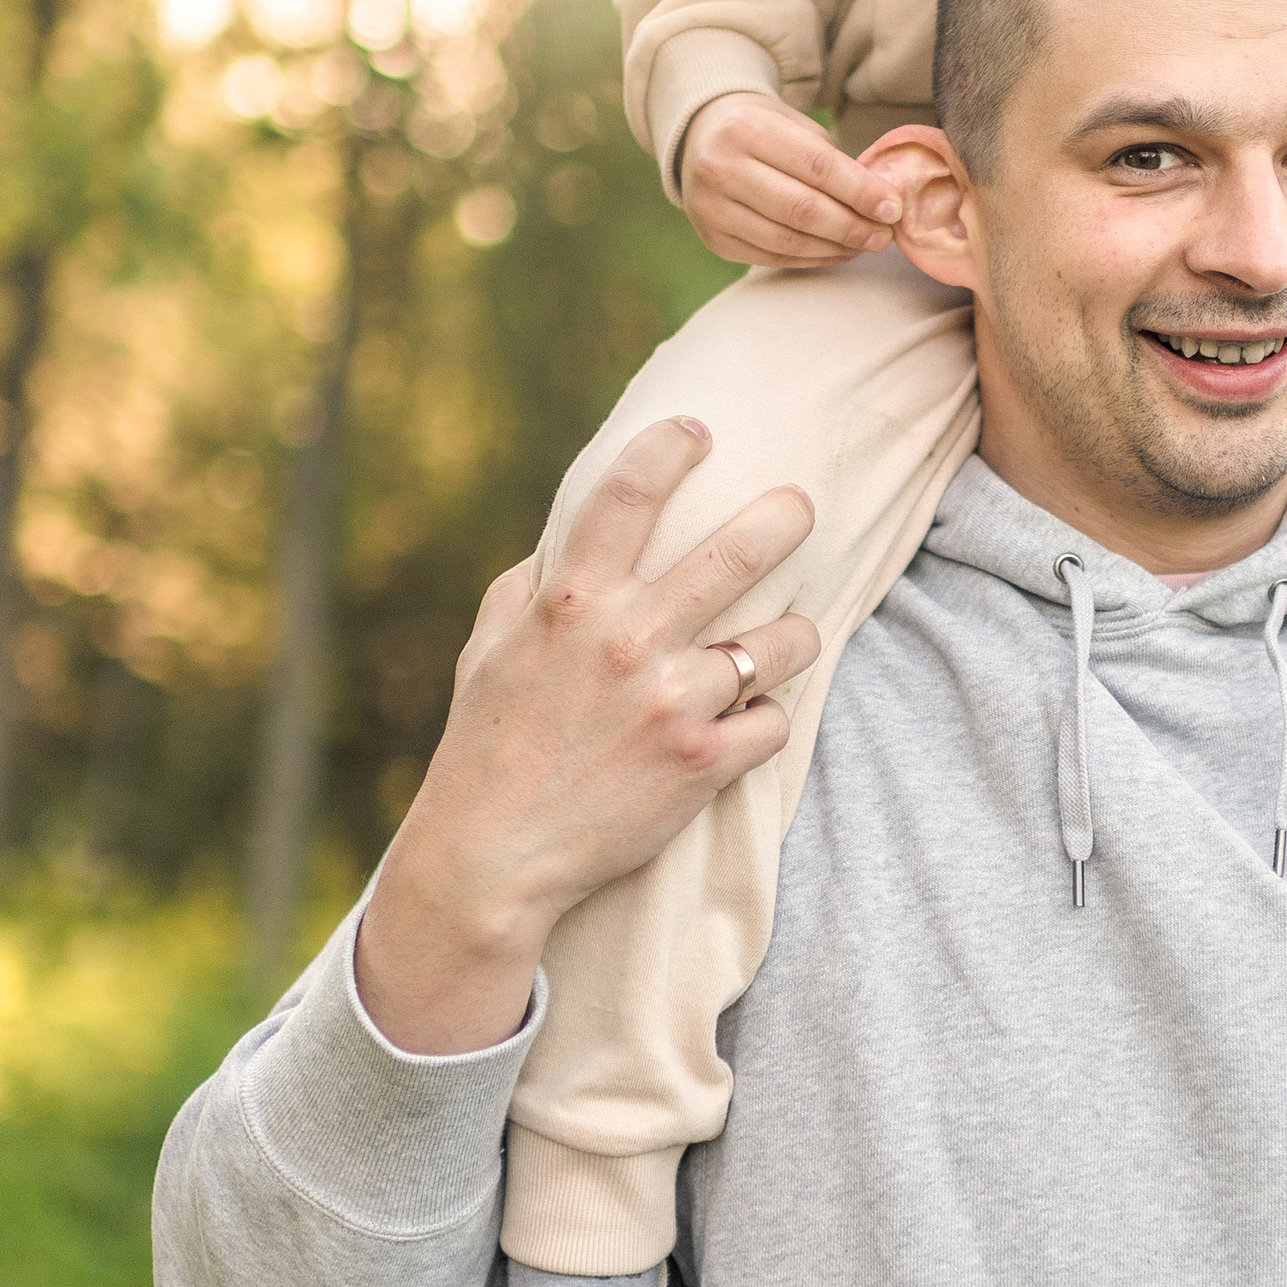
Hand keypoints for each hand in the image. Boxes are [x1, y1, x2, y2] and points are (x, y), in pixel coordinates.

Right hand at [356, 420, 819, 1052]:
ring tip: (789, 636)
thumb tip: (567, 541)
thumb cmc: (487, 744)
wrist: (491, 856)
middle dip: (784, 516)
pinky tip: (745, 723)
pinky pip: (773, 721)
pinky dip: (765, 720)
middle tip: (799, 508)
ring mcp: (671, 701)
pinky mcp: (702, 764)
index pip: (628, 492)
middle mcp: (626, 639)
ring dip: (794, 634)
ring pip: (783, 640)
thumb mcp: (489, 647)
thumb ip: (533, 586)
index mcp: (569, 601)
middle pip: (738, 551)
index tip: (697, 430)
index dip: (669, 445)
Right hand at [682, 92, 903, 267]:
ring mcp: (711, 209)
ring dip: (837, 248)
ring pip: (788, 240)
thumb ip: (833, 161)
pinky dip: (812, 258)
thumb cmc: (763, 129)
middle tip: (885, 235)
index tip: (894, 208)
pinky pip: (772, 257)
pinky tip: (837, 251)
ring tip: (866, 244)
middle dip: (853, 226)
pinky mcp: (714, 240)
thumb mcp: (794, 124)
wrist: (702, 137)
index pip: (816, 166)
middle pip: (802, 209)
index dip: (860, 192)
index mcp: (746, 128)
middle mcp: (721, 168)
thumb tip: (880, 204)